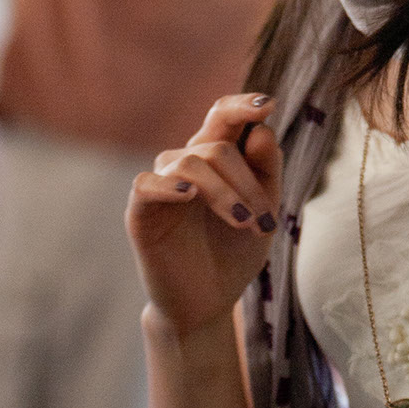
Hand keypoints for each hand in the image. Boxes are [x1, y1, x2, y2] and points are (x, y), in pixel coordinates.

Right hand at [127, 94, 280, 341]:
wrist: (208, 303)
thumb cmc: (235, 252)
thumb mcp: (264, 209)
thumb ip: (266, 169)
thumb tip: (262, 129)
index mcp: (216, 158)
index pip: (222, 116)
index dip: (242, 105)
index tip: (268, 104)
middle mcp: (186, 163)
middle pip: (218, 145)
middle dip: (249, 182)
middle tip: (265, 222)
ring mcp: (161, 185)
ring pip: (193, 163)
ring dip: (227, 193)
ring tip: (246, 224)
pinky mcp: (140, 212)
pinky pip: (147, 184)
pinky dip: (169, 186)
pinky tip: (190, 197)